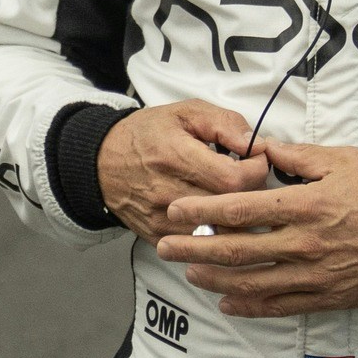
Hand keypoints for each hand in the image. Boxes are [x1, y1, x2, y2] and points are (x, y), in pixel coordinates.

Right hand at [95, 100, 267, 240]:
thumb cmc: (145, 135)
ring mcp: (163, 221)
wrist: (101, 162)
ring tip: (233, 196)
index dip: (256, 171)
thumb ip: (223, 123)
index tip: (256, 160)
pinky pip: (201, 245)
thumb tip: (254, 143)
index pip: (233, 179)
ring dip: (236, 216)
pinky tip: (214, 214)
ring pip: (220, 232)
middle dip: (252, 192)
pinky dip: (215, 231)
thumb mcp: (184, 112)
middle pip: (230, 208)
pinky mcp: (159, 238)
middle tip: (248, 177)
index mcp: (175, 156)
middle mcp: (167, 193)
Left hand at [155, 142, 357, 317]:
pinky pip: (281, 306)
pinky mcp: (326, 297)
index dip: (203, 211)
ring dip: (214, 279)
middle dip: (194, 248)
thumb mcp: (343, 160)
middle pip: (236, 250)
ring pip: (252, 283)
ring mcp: (314, 274)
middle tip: (164, 246)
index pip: (241, 211)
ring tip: (188, 273)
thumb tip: (261, 146)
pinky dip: (251, 308)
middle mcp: (304, 243)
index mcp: (304, 205)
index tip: (176, 210)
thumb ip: (297, 155)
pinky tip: (227, 305)